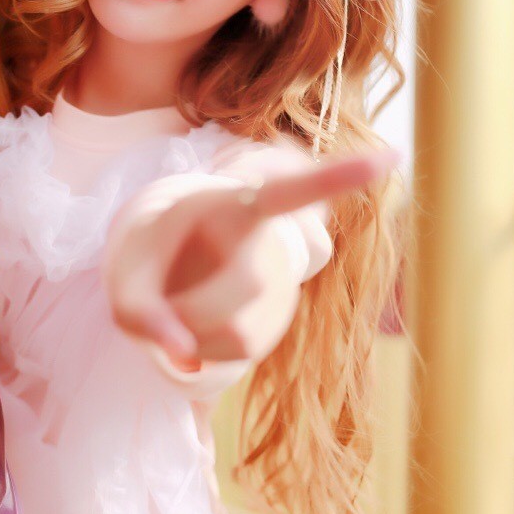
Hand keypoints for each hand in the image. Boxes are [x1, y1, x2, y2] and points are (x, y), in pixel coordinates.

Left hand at [105, 149, 398, 365]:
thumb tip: (184, 355)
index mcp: (229, 204)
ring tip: (176, 312)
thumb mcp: (122, 280)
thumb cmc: (144, 262)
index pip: (287, 192)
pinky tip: (196, 325)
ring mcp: (279, 277)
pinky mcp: (277, 312)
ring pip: (242, 333)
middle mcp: (266, 237)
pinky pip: (242, 352)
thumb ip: (139, 315)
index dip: (338, 178)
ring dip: (196, 338)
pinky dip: (207, 351)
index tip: (391, 158)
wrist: (161, 266)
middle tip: (158, 309)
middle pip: (246, 286)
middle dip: (192, 312)